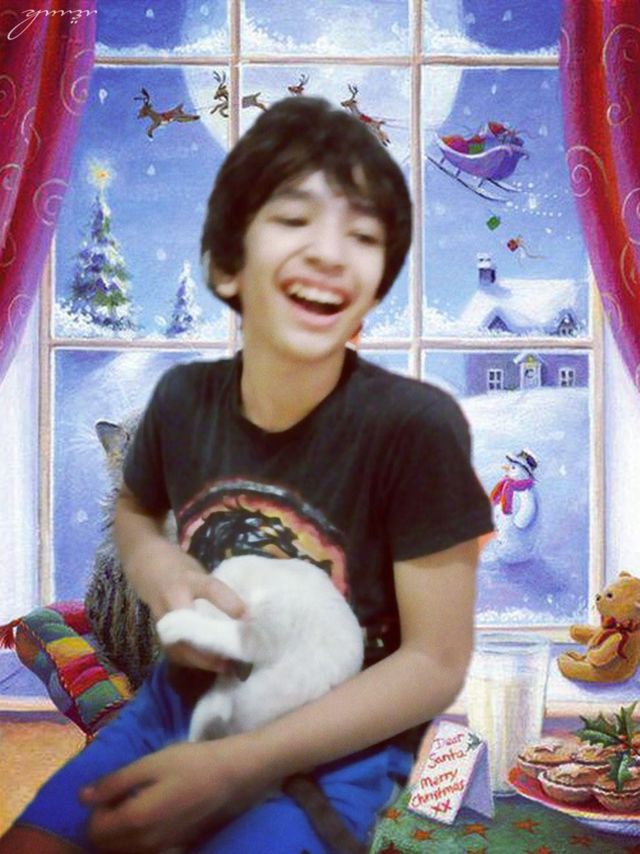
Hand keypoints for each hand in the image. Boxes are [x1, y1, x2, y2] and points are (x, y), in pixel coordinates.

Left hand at [81, 738, 264, 852]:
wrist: (230, 777)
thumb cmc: (190, 763)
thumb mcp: (150, 763)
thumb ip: (114, 782)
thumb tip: (82, 796)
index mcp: (134, 820)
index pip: (94, 829)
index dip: (95, 809)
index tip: (110, 790)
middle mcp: (144, 844)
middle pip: (105, 846)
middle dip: (104, 824)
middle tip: (119, 797)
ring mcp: (160, 851)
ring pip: (123, 852)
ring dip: (118, 835)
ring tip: (133, 806)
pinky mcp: (174, 851)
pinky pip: (143, 853)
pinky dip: (137, 842)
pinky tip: (150, 820)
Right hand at [130, 542, 246, 671]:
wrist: (147, 565)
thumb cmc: (181, 568)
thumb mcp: (200, 572)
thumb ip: (216, 591)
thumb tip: (245, 615)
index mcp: (189, 578)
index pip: (211, 589)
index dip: (230, 603)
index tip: (248, 618)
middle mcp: (173, 598)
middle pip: (189, 628)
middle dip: (210, 648)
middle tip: (232, 660)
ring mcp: (163, 616)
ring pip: (178, 645)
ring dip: (200, 660)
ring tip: (223, 667)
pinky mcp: (158, 630)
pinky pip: (173, 650)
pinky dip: (190, 660)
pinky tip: (206, 665)